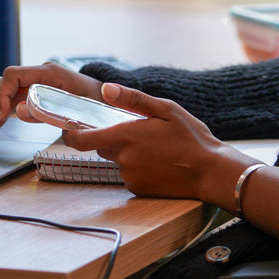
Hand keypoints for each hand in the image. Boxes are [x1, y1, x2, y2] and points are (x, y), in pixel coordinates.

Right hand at [0, 62, 102, 143]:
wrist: (110, 98)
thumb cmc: (97, 101)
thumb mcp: (75, 107)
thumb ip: (46, 111)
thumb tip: (17, 111)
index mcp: (48, 73)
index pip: (14, 75)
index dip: (3, 94)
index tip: (1, 116)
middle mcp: (38, 76)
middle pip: (4, 85)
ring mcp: (37, 86)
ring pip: (5, 95)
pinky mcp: (37, 96)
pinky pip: (13, 103)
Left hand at [63, 83, 252, 203]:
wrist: (210, 173)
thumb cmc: (191, 137)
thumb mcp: (166, 109)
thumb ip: (133, 99)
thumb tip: (106, 89)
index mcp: (126, 136)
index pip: (81, 139)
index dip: (70, 134)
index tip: (68, 127)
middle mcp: (123, 159)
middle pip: (102, 146)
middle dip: (113, 137)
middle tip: (140, 131)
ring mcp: (130, 176)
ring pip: (118, 160)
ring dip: (128, 153)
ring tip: (157, 148)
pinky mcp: (138, 190)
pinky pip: (129, 174)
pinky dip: (138, 167)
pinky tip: (159, 162)